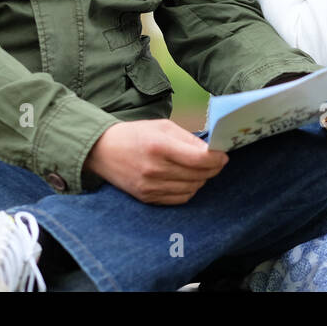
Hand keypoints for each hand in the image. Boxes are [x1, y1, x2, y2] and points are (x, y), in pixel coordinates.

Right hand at [85, 119, 227, 203]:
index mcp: (159, 147)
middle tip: (217, 161)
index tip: (223, 154)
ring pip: (191, 188)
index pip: (199, 159)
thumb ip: (188, 139)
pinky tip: (188, 179)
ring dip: (202, 179)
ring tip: (201, 168)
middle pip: (198, 175)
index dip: (217, 158)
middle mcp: (155, 169)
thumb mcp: (162, 127)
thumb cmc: (135, 134)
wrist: (102, 151)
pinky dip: (189, 190)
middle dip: (213, 168)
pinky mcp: (147, 198)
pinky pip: (179, 198)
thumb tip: (212, 150)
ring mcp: (150, 187)